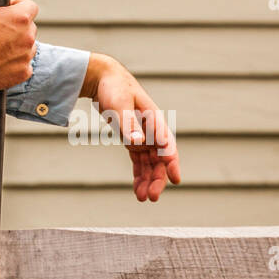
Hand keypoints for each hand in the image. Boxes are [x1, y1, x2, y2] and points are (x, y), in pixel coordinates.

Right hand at [0, 0, 37, 90]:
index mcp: (19, 17)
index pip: (31, 6)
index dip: (19, 6)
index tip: (10, 11)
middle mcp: (27, 36)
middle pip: (29, 28)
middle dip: (18, 28)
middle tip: (0, 32)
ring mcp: (26, 56)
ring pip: (28, 47)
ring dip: (18, 46)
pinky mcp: (23, 72)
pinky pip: (24, 65)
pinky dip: (15, 64)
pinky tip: (0, 62)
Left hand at [83, 53, 181, 201]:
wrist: (103, 79)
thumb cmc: (114, 88)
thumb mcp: (119, 104)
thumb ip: (129, 123)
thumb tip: (138, 143)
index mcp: (155, 120)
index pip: (167, 145)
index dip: (172, 162)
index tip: (175, 179)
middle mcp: (153, 131)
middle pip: (160, 160)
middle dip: (158, 179)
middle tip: (152, 197)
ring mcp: (144, 137)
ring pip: (151, 164)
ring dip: (149, 181)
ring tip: (143, 198)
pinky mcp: (134, 140)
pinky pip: (140, 162)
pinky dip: (140, 175)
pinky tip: (138, 189)